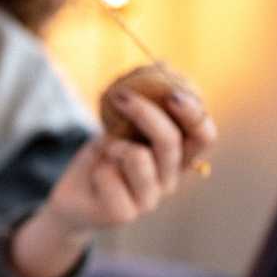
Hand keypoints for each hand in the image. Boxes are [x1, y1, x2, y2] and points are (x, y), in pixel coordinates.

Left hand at [48, 89, 217, 232]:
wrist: (72, 199)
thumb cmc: (102, 158)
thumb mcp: (121, 128)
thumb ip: (142, 108)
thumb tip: (162, 63)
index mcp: (176, 158)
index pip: (204, 137)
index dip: (194, 114)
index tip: (172, 93)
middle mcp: (169, 180)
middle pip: (171, 141)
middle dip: (145, 112)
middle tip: (121, 95)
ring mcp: (149, 200)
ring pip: (138, 156)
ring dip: (114, 145)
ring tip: (107, 154)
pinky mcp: (125, 213)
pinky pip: (110, 174)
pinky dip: (97, 166)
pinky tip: (96, 177)